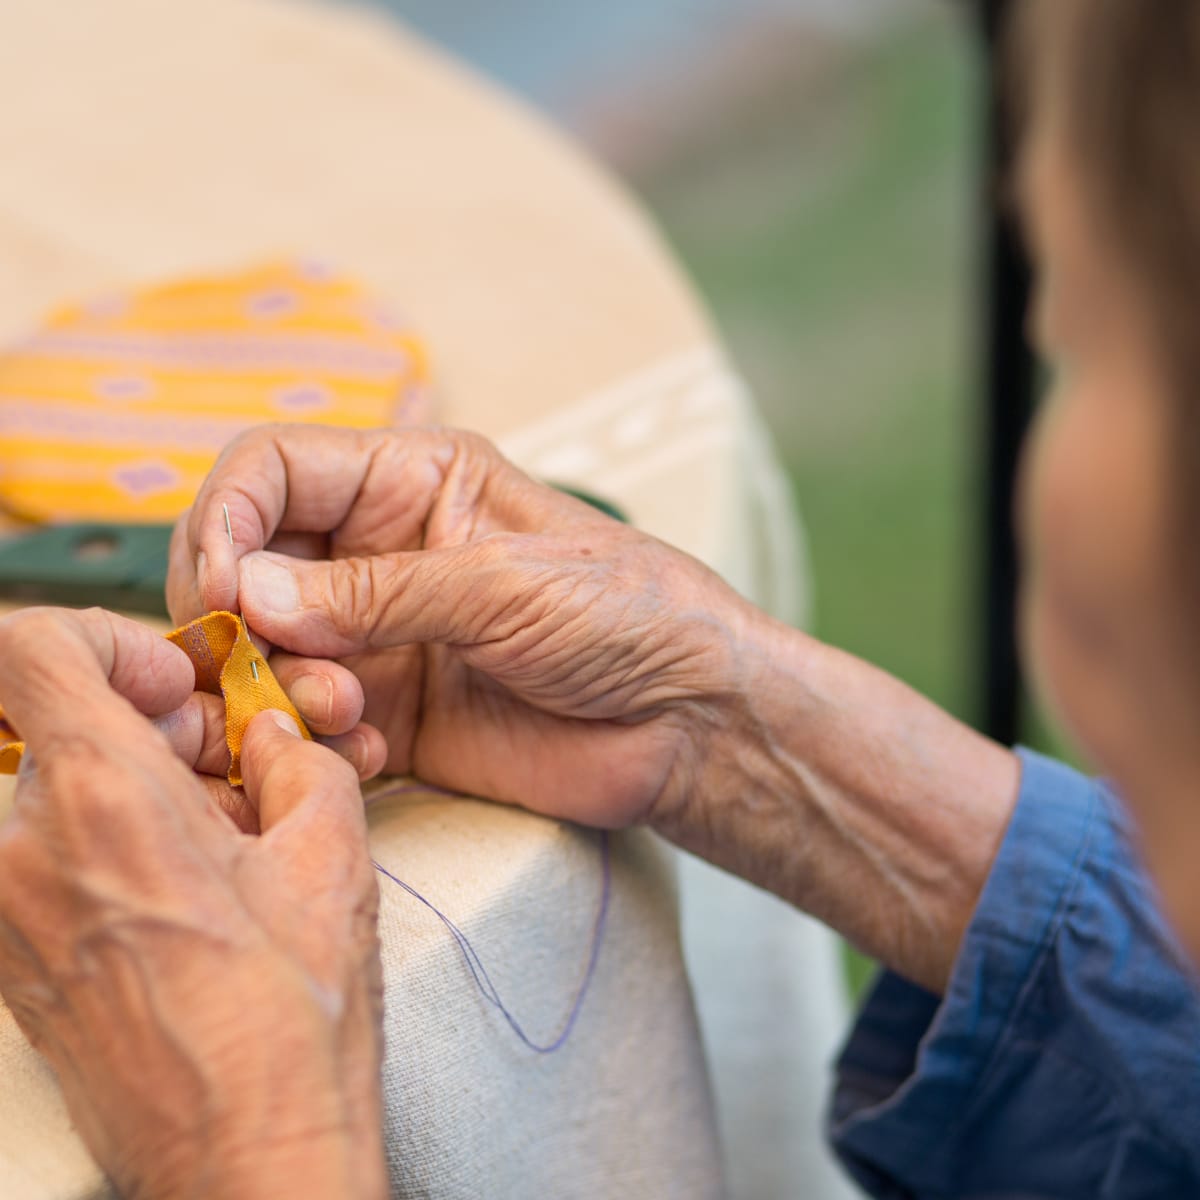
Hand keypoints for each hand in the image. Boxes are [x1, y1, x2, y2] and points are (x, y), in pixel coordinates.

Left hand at [0, 607, 385, 1199]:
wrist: (246, 1154)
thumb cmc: (290, 1017)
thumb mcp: (330, 855)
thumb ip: (299, 760)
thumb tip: (271, 737)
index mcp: (103, 800)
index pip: (29, 647)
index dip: (106, 640)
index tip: (173, 686)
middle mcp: (22, 848)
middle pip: (45, 718)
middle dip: (139, 719)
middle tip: (220, 763)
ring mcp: (3, 910)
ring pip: (42, 785)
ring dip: (123, 778)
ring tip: (211, 828)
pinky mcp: (7, 959)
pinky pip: (36, 850)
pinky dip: (100, 834)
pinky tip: (182, 878)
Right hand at [168, 425, 753, 827]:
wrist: (688, 725)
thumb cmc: (627, 618)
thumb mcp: (504, 585)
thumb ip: (376, 592)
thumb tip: (245, 592)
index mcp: (413, 480)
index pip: (272, 468)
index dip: (226, 517)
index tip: (222, 588)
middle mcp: (381, 552)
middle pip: (247, 559)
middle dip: (237, 613)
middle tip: (260, 661)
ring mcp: (382, 636)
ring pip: (265, 648)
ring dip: (276, 683)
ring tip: (346, 709)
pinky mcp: (391, 714)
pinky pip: (308, 722)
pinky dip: (314, 740)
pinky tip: (374, 754)